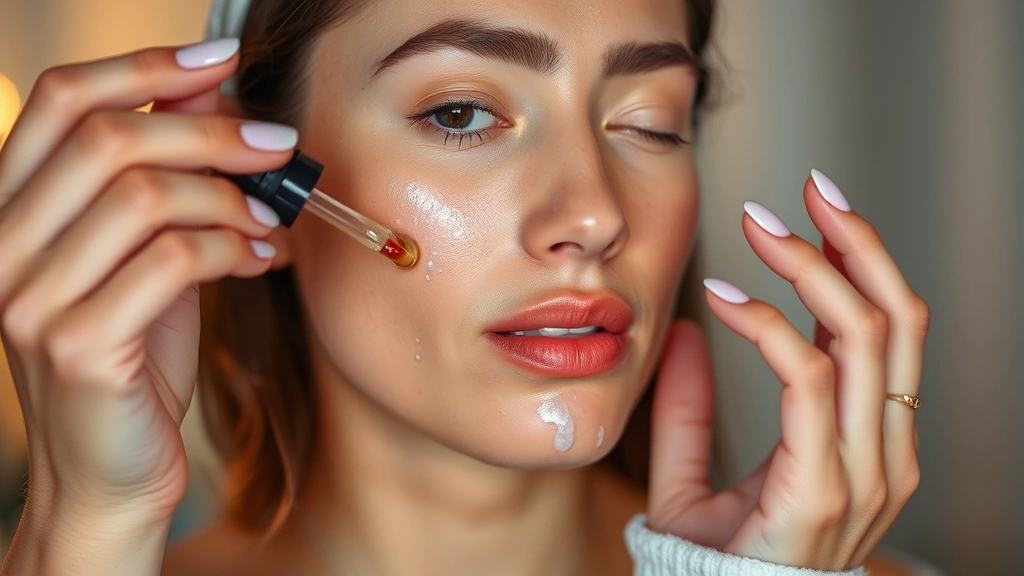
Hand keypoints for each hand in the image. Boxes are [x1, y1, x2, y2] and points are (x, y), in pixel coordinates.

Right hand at [0, 40, 293, 524]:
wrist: (110, 475)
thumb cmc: (133, 363)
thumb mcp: (145, 257)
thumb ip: (164, 182)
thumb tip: (212, 93)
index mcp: (9, 212)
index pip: (58, 101)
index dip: (144, 67)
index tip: (223, 58)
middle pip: (106, 140)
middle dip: (210, 132)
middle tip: (279, 145)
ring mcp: (28, 299)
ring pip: (142, 196)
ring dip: (230, 196)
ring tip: (274, 217)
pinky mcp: (79, 346)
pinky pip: (171, 261)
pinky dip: (232, 247)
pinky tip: (264, 256)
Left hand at [646, 171, 927, 569]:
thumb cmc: (717, 561)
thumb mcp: (699, 474)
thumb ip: (693, 409)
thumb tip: (684, 336)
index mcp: (866, 442)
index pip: (888, 330)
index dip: (860, 260)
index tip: (815, 210)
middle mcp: (881, 451)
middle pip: (894, 319)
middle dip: (855, 243)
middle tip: (810, 189)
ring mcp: (862, 473)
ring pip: (863, 337)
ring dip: (813, 268)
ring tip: (763, 227)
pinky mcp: (823, 489)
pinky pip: (808, 380)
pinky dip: (767, 326)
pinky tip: (725, 298)